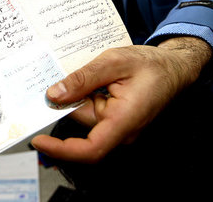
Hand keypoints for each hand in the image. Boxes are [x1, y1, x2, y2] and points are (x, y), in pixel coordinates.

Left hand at [31, 37, 211, 162]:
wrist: (174, 67)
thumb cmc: (151, 65)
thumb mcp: (113, 62)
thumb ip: (83, 78)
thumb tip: (53, 95)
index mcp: (124, 120)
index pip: (90, 148)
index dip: (61, 149)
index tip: (39, 141)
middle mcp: (121, 130)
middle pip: (80, 122)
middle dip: (66, 101)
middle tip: (56, 74)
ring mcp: (118, 126)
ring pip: (84, 113)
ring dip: (78, 93)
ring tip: (86, 68)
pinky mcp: (114, 119)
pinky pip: (91, 109)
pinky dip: (85, 94)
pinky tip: (91, 77)